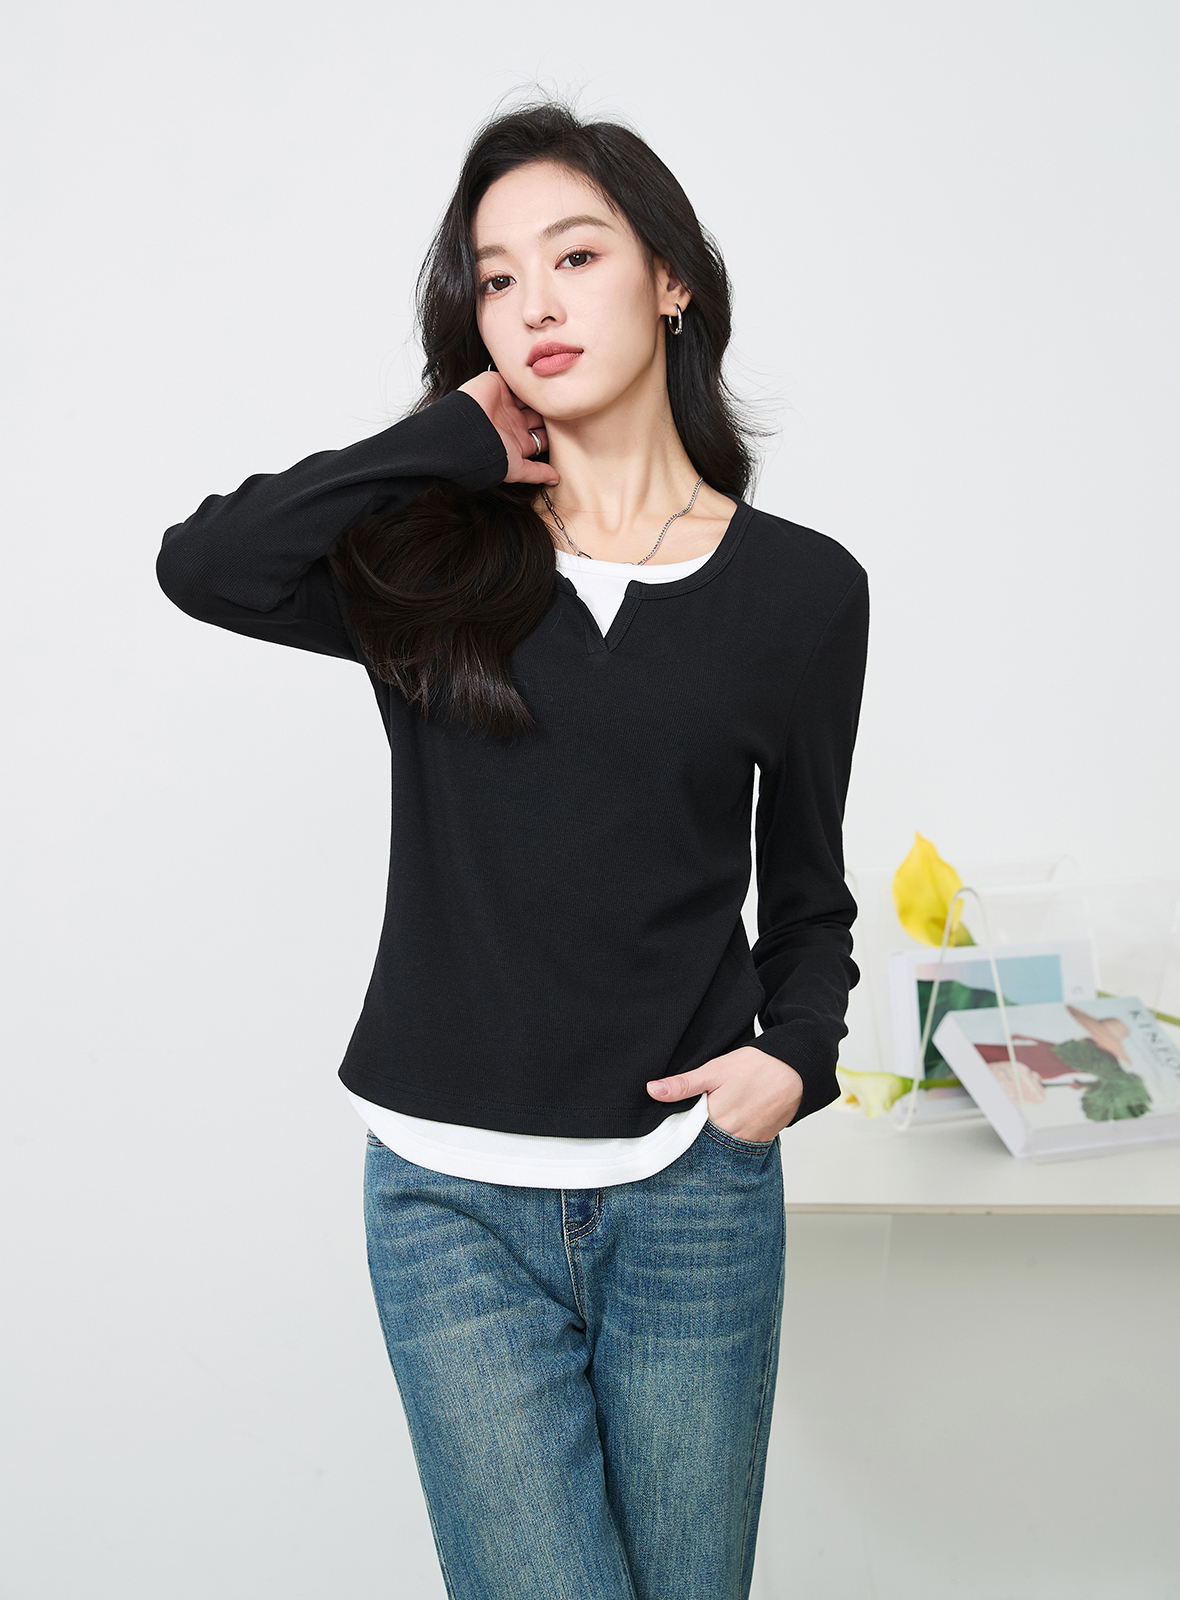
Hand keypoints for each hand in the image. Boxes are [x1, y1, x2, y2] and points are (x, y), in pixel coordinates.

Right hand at [458, 371, 558, 487]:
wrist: (464, 433)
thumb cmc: (487, 454)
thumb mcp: (516, 469)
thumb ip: (536, 472)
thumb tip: (556, 480)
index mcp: (518, 439)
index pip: (542, 435)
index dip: (556, 433)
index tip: (572, 429)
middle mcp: (513, 421)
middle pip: (539, 414)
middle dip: (551, 411)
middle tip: (569, 406)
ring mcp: (506, 403)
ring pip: (531, 396)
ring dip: (541, 393)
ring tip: (557, 389)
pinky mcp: (498, 384)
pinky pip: (517, 378)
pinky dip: (527, 377)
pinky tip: (542, 377)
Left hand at [646, 1045, 803, 1141]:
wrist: (795, 1070)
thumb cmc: (756, 1068)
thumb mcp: (713, 1070)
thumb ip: (683, 1084)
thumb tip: (653, 1090)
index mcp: (715, 1122)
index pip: (685, 1137)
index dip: (676, 1131)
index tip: (666, 1128)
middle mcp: (732, 1138)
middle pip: (703, 1146)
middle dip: (693, 1139)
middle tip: (688, 1125)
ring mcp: (748, 1142)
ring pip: (721, 1149)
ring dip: (711, 1142)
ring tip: (706, 1128)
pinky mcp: (761, 1142)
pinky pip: (738, 1148)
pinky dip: (729, 1141)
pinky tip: (725, 1128)